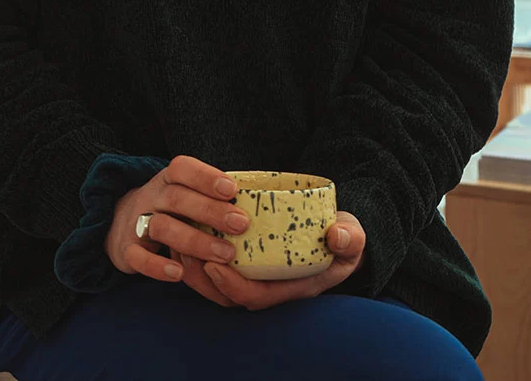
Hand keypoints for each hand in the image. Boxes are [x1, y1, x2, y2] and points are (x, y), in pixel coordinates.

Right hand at [105, 155, 254, 305]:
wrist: (120, 222)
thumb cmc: (170, 209)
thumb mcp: (184, 193)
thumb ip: (210, 197)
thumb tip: (258, 201)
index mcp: (168, 179)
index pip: (182, 168)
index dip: (206, 177)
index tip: (232, 190)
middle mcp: (152, 196)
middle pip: (178, 198)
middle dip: (211, 211)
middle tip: (241, 224)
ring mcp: (137, 222)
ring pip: (162, 227)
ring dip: (195, 240)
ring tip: (226, 254)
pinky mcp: (127, 249)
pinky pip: (138, 257)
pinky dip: (157, 266)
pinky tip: (179, 273)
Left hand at [178, 212, 366, 311]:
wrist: (340, 236)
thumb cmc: (343, 238)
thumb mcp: (352, 237)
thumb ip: (349, 238)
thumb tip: (337, 236)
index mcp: (293, 286)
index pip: (256, 296)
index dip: (232, 285)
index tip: (213, 265)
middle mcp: (272, 287)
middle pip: (228, 296)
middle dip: (203, 279)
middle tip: (184, 252)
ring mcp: (258, 276)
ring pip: (218, 286)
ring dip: (194, 269)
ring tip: (177, 242)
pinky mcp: (249, 263)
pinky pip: (217, 268)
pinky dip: (199, 256)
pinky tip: (186, 234)